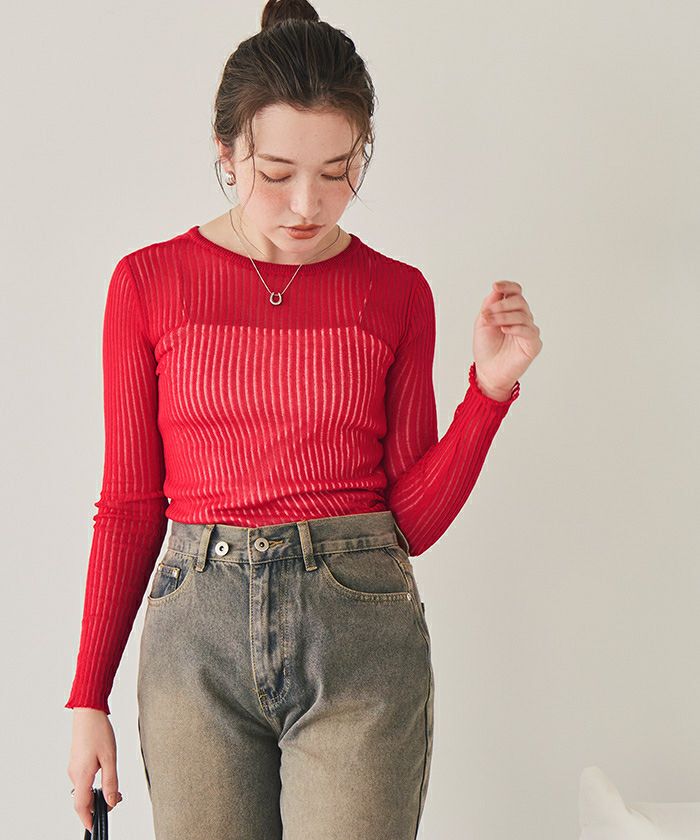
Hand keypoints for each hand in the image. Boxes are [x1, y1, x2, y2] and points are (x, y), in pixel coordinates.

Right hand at [67, 708, 123, 831]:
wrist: (88, 712)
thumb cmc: (98, 731)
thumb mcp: (110, 757)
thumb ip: (111, 781)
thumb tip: (112, 801)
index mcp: (81, 775)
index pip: (81, 806)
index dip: (87, 819)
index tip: (94, 827)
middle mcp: (74, 774)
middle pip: (83, 800)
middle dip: (98, 805)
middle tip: (118, 799)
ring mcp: (74, 768)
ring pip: (84, 789)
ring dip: (97, 794)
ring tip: (115, 788)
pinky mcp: (76, 762)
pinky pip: (84, 780)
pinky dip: (94, 784)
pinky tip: (106, 775)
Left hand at [473, 280, 542, 398]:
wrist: (488, 371)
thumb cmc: (486, 348)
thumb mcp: (482, 322)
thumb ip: (490, 305)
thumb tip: (497, 290)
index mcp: (511, 311)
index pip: (516, 292)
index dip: (508, 286)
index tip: (496, 286)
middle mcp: (522, 318)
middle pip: (519, 301)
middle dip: (501, 305)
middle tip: (487, 314)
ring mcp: (529, 331)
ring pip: (522, 314)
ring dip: (503, 316)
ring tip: (490, 322)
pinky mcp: (533, 344)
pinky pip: (528, 330)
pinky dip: (515, 327)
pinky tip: (503, 329)